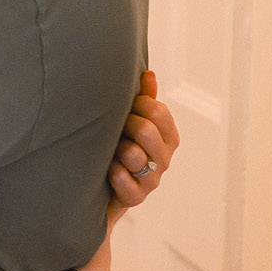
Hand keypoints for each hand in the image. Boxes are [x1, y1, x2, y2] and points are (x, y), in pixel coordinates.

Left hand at [108, 70, 178, 207]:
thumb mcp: (133, 122)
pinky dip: (111, 172)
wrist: (103, 190)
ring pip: (132, 154)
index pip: (159, 111)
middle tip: (114, 129)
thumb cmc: (119, 148)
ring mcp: (152, 180)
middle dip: (124, 125)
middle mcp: (164, 158)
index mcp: (168, 137)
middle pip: (146, 129)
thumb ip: (144, 99)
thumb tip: (148, 73)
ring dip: (115, 149)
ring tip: (109, 151)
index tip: (126, 108)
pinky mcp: (136, 197)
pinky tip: (107, 170)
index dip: (138, 104)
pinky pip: (122, 178)